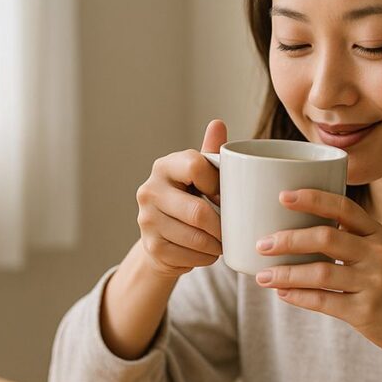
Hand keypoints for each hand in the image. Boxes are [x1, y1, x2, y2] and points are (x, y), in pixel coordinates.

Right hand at [134, 120, 226, 278]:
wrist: (162, 237)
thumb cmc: (189, 199)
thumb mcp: (199, 176)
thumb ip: (211, 153)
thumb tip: (218, 124)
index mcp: (164, 166)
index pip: (196, 167)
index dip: (218, 184)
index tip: (225, 195)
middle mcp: (149, 191)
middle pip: (199, 212)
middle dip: (223, 225)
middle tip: (235, 228)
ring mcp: (146, 220)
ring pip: (197, 238)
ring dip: (218, 244)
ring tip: (225, 241)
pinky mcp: (151, 247)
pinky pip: (191, 257)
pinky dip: (207, 257)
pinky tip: (209, 251)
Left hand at [254, 188, 381, 358]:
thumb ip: (354, 243)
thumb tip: (302, 235)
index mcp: (380, 235)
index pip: (344, 207)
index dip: (312, 198)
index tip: (282, 196)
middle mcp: (379, 255)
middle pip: (326, 237)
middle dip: (289, 239)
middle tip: (263, 243)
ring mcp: (373, 283)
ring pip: (320, 272)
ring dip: (286, 273)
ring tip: (262, 276)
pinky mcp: (366, 312)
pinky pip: (324, 302)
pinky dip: (299, 297)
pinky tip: (282, 294)